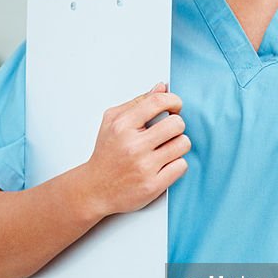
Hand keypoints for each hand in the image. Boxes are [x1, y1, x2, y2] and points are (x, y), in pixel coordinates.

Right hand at [83, 83, 190, 217]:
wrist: (95, 189)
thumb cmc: (106, 154)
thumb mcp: (112, 122)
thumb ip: (138, 103)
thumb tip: (161, 87)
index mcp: (122, 126)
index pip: (158, 102)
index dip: (174, 101)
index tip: (175, 106)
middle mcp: (133, 146)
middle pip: (177, 124)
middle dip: (176, 125)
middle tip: (168, 132)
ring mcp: (144, 167)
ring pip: (183, 144)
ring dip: (178, 145)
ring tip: (166, 148)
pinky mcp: (153, 185)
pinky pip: (181, 166)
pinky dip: (176, 164)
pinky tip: (164, 164)